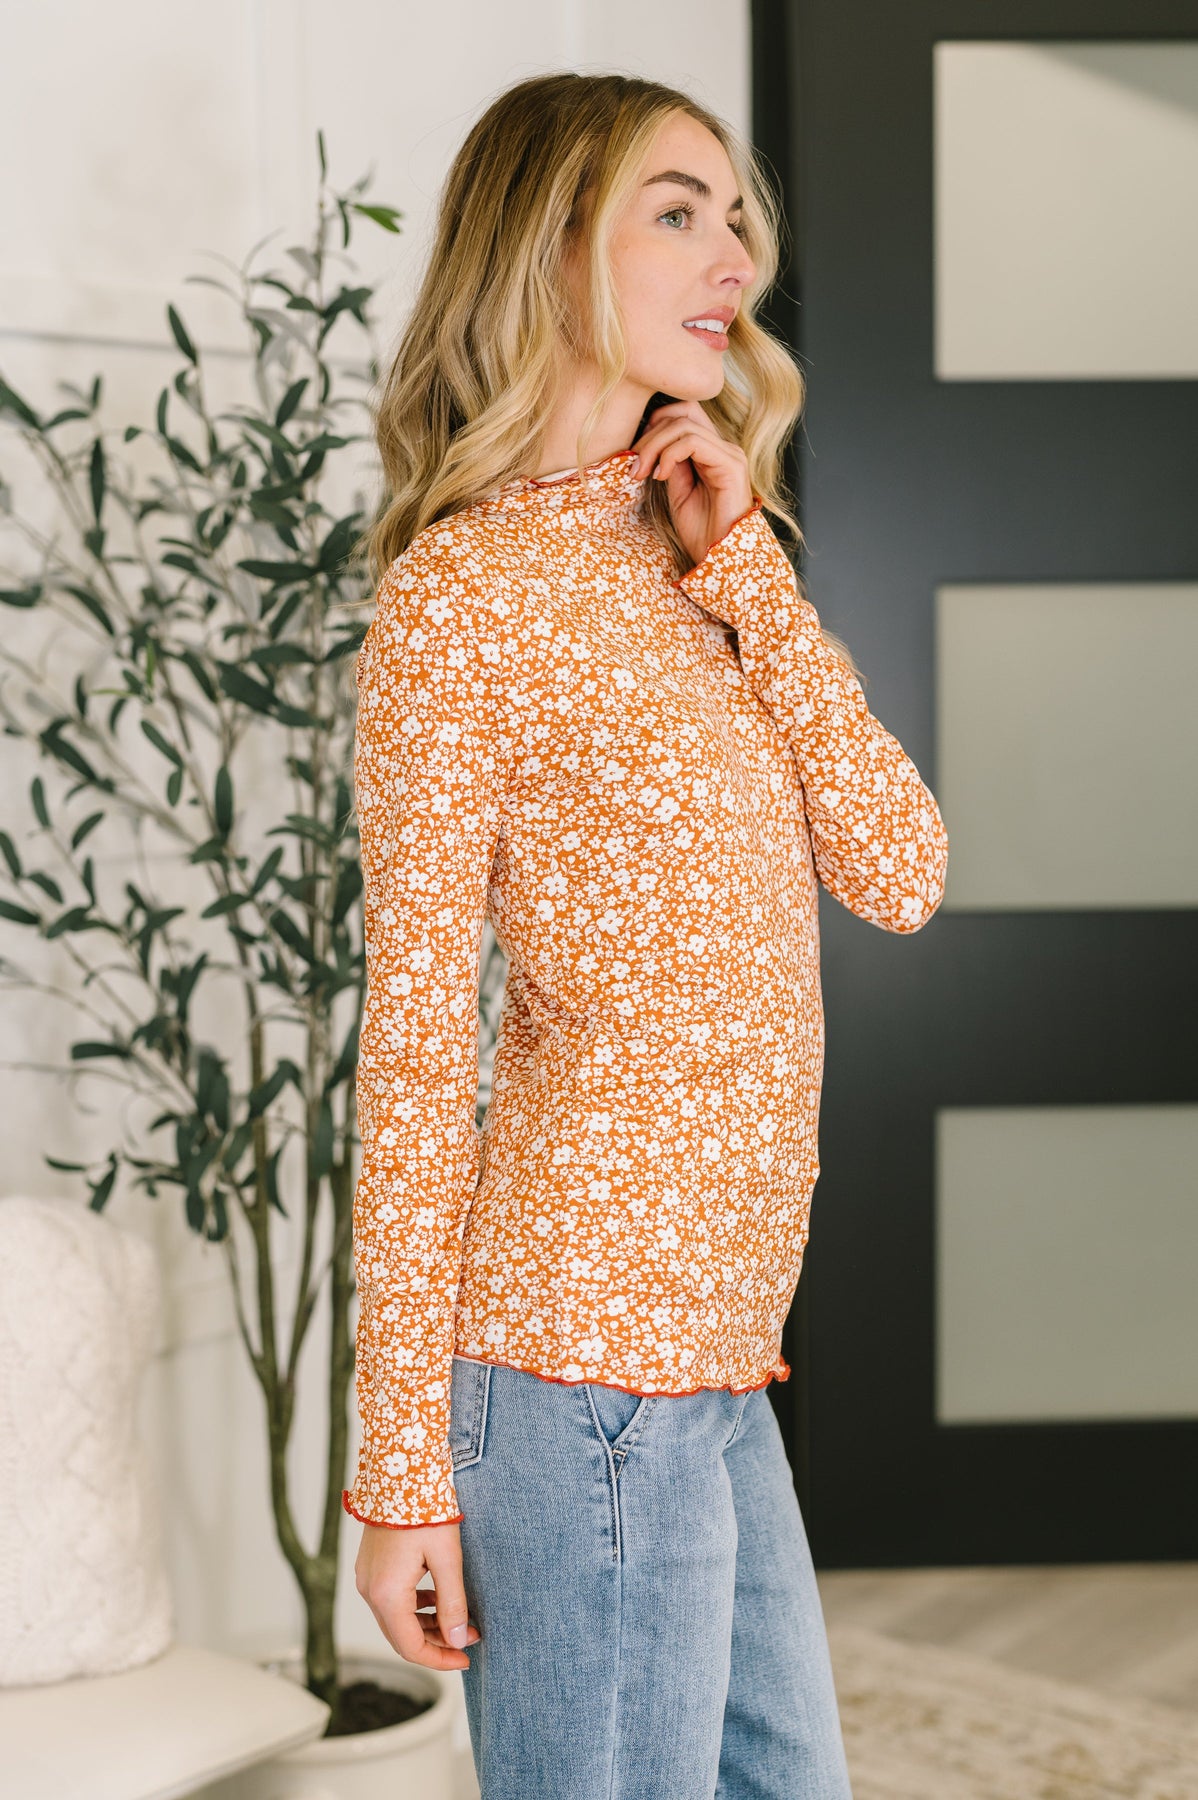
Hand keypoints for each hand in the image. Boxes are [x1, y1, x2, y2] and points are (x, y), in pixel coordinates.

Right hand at [355, 1521, 480, 1670]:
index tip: (465, 1657)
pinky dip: (415, 1607)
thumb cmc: (425, 1509)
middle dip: (436, 1643)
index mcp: (386, 1594)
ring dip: (426, 1625)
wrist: (400, 1471)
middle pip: (401, 1636)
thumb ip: (452, 1603)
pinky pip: (391, 1600)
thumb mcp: (447, 1558)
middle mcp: (370, 1591)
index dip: (439, 1659)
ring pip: (396, 1619)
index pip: (411, 1647)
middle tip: (468, 1638)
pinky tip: (437, 1597)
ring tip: (458, 1620)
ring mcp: (367, 1577)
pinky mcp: (371, 1566)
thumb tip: (457, 1640)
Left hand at [630, 400, 754, 569]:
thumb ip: (669, 465)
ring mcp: (729, 454)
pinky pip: (693, 442)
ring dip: (654, 446)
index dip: (654, 428)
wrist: (721, 559)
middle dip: (650, 435)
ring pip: (684, 424)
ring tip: (643, 473)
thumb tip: (649, 446)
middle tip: (633, 466)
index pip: (682, 415)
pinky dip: (669, 454)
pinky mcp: (731, 464)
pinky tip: (661, 476)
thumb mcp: (677, 493)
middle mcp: (723, 447)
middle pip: (681, 413)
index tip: (635, 460)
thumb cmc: (702, 533)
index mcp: (711, 452)